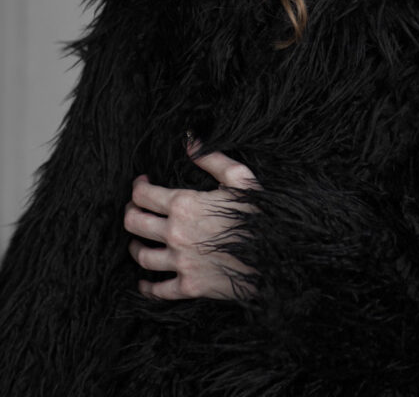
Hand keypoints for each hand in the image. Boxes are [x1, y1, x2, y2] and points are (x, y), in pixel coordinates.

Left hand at [123, 138, 261, 300]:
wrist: (275, 254)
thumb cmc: (259, 213)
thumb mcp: (239, 178)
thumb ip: (211, 158)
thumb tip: (189, 141)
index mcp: (184, 205)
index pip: (143, 195)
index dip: (138, 186)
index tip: (142, 183)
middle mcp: (175, 233)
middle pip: (134, 224)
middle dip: (130, 213)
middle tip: (134, 209)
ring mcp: (180, 262)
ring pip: (142, 256)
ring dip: (135, 247)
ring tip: (137, 242)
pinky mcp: (189, 286)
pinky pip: (158, 290)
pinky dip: (147, 287)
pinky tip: (145, 282)